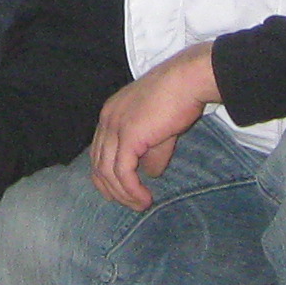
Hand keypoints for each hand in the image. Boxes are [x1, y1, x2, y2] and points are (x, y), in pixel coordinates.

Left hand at [89, 43, 218, 208]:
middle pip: (97, 164)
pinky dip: (131, 190)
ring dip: (123, 194)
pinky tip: (144, 199)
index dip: (107, 176)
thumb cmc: (178, 98)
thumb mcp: (161, 130)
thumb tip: (151, 175)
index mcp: (110, 114)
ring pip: (107, 172)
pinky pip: (122, 172)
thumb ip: (151, 152)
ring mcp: (114, 126)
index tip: (123, 193)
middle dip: (112, 189)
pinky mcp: (128, 136)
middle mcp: (106, 119)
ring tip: (141, 205)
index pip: (99, 152)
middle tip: (131, 204)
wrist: (188, 80)